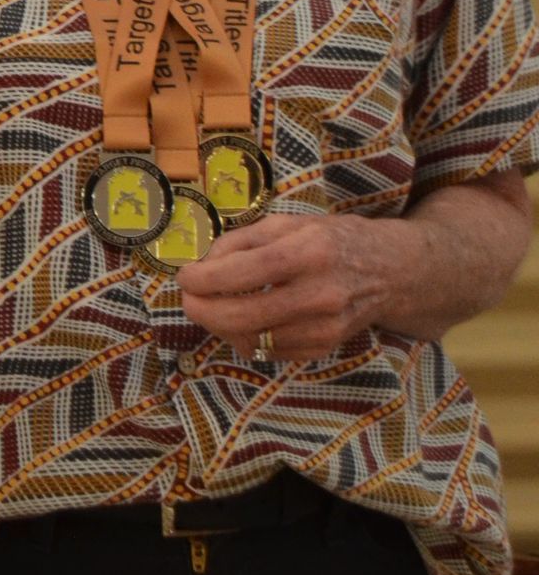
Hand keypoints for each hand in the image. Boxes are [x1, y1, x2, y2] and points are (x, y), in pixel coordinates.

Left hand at [177, 208, 405, 365]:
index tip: (184, 276)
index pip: (246, 272)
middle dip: (202, 310)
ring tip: (211, 306)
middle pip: (244, 315)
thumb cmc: (332, 240)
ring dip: (219, 326)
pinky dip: (243, 338)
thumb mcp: (288, 224)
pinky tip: (239, 320)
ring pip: (252, 339)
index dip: (205, 278)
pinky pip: (268, 351)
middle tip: (187, 298)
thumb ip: (242, 241)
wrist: (391, 272)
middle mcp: (321, 293)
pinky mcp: (323, 348)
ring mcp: (324, 327)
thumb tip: (201, 264)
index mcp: (310, 252)